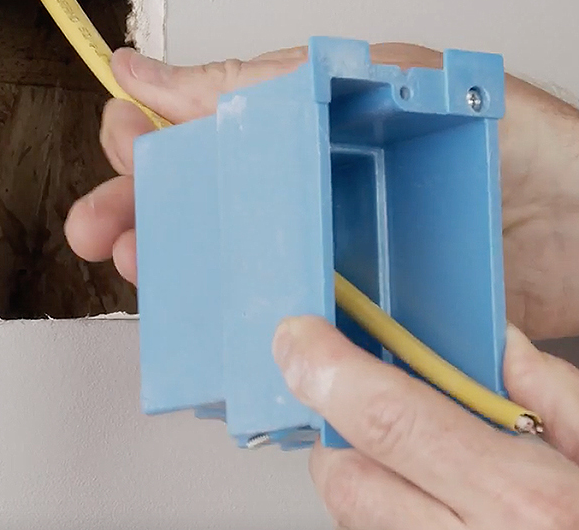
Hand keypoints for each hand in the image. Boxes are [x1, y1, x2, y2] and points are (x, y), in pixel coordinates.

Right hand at [64, 44, 578, 339]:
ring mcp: (323, 259)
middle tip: (97, 226)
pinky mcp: (351, 317)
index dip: (147, 140)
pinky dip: (238, 336)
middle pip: (198, 210)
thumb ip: (263, 81)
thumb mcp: (372, 80)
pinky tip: (213, 330)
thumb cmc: (500, 137)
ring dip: (174, 273)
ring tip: (146, 268)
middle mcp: (303, 200)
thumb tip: (159, 74)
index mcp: (301, 136)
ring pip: (225, 272)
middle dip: (135, 215)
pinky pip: (279, 329)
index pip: (200, 134)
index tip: (117, 143)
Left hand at [273, 315, 578, 528]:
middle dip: (341, 432)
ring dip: (364, 478)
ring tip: (421, 465)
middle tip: (369, 405)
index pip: (390, 421)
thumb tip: (492, 342)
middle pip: (348, 479)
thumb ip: (552, 394)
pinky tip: (428, 506)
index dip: (329, 370)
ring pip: (353, 519)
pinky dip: (382, 517)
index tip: (298, 338)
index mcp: (528, 505)